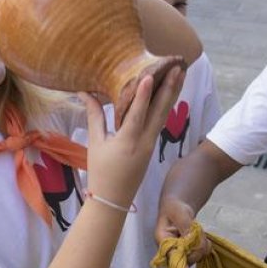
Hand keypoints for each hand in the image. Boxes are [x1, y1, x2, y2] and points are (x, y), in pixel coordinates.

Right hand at [83, 68, 184, 210]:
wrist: (112, 200)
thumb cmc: (100, 172)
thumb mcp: (95, 143)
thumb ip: (94, 116)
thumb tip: (85, 92)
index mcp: (128, 141)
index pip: (138, 113)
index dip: (144, 94)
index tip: (150, 75)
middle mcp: (145, 141)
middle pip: (161, 111)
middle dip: (170, 88)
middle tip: (179, 67)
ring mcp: (151, 144)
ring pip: (164, 115)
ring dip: (172, 94)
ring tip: (180, 75)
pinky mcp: (152, 146)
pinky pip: (160, 122)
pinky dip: (166, 106)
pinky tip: (169, 95)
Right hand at [156, 196, 210, 267]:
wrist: (177, 207)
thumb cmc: (174, 208)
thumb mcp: (179, 213)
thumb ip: (185, 226)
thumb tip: (191, 239)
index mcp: (162, 239)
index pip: (171, 255)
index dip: (180, 264)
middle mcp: (170, 250)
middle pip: (187, 258)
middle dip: (197, 247)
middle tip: (198, 233)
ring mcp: (180, 252)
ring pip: (196, 257)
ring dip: (202, 245)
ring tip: (198, 231)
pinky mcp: (188, 252)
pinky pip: (201, 254)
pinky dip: (206, 246)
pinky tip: (202, 237)